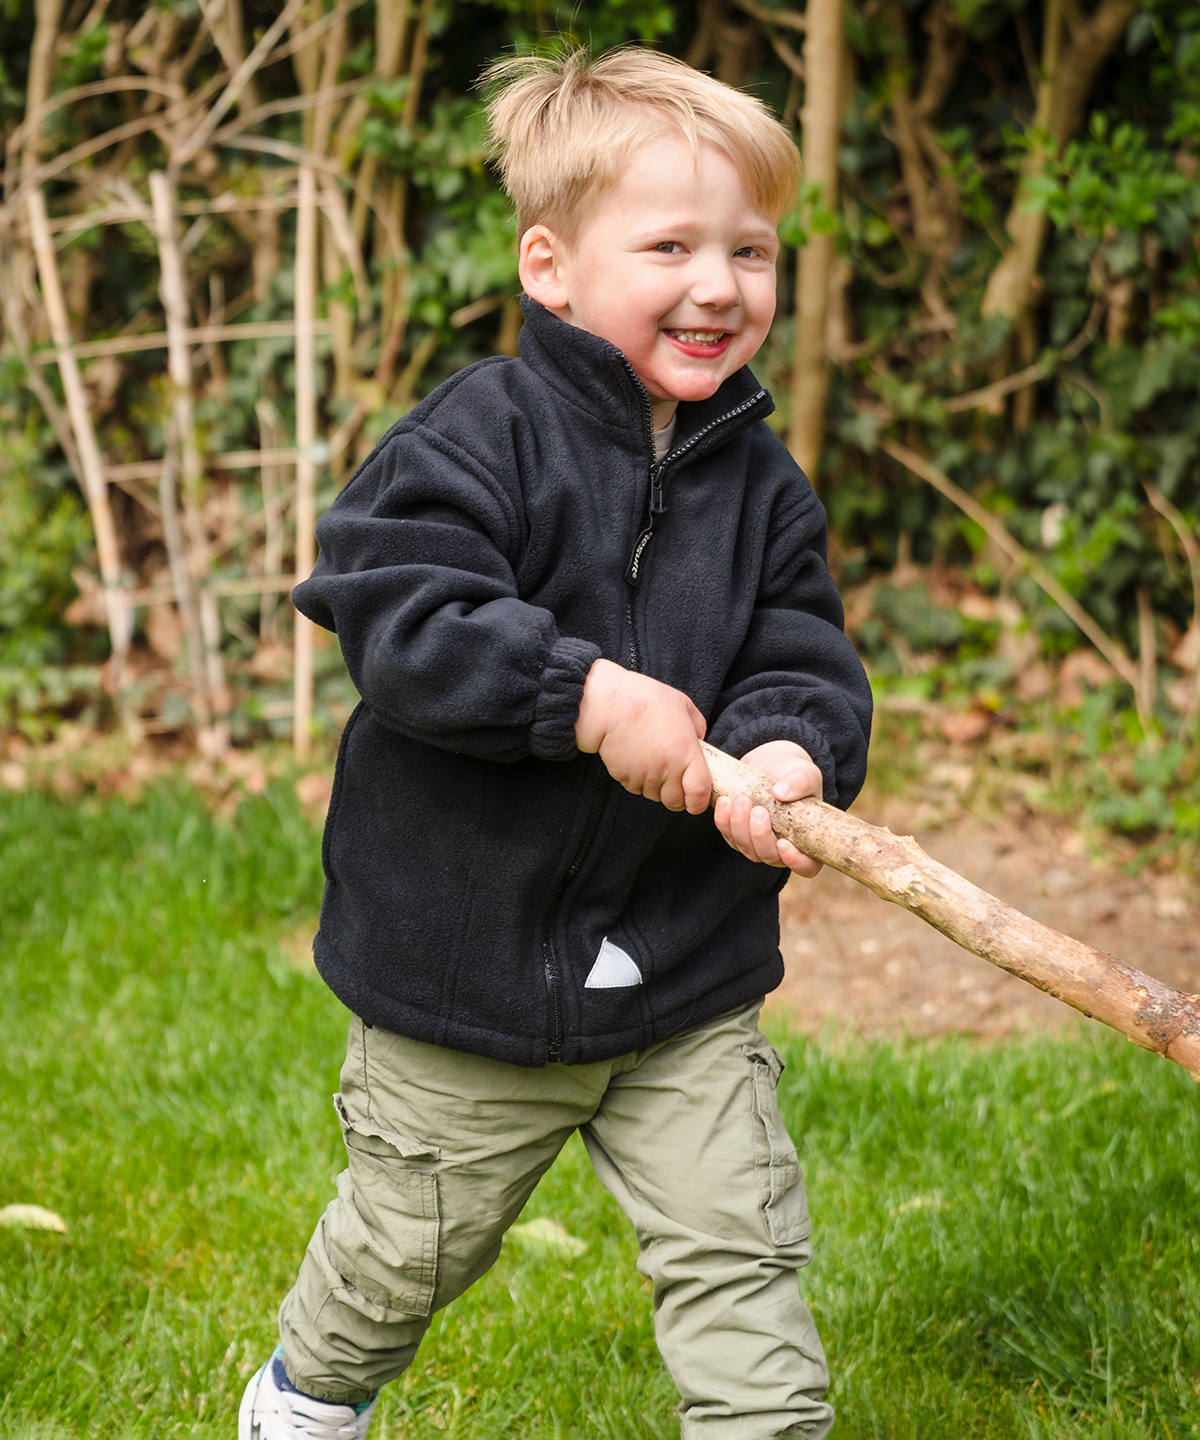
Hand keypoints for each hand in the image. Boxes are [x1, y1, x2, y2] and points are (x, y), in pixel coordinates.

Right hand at [575, 659, 710, 812]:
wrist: (609, 703)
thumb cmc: (647, 699)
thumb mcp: (682, 705)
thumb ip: (697, 726)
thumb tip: (700, 741)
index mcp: (686, 753)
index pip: (699, 794)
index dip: (699, 802)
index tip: (697, 800)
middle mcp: (667, 769)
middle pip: (675, 802)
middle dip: (676, 796)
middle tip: (673, 780)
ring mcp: (644, 775)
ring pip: (654, 796)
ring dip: (655, 787)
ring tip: (651, 761)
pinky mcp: (624, 776)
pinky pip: (635, 787)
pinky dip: (637, 780)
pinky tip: (636, 758)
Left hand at [712, 739, 823, 877]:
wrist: (770, 763)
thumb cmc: (794, 772)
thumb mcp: (805, 773)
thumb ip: (800, 782)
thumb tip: (781, 793)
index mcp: (807, 840)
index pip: (807, 866)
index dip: (796, 861)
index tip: (783, 842)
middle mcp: (782, 848)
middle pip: (770, 857)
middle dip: (760, 835)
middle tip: (758, 809)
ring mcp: (758, 843)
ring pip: (746, 848)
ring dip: (740, 825)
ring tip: (741, 799)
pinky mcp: (737, 834)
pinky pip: (727, 835)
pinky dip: (724, 820)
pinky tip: (725, 801)